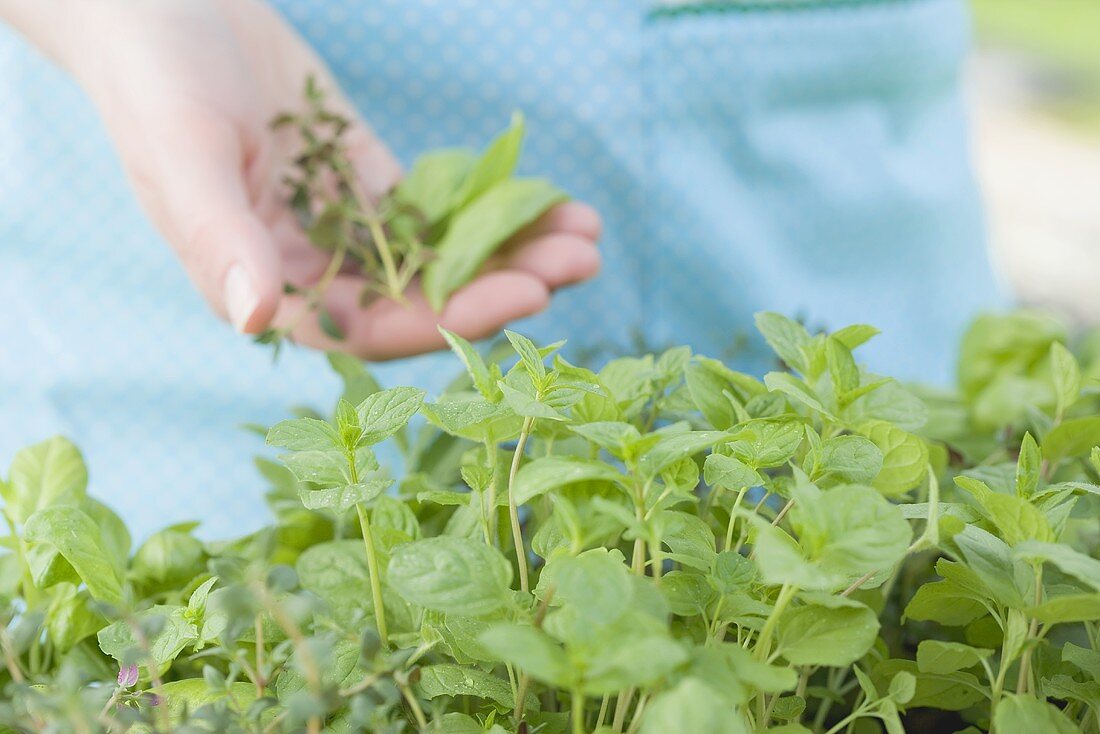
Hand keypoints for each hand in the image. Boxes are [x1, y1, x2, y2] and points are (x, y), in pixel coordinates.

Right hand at [26, 0, 600, 358]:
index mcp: (263, 284)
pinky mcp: (369, 181)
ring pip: (440, 258)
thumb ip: (219, 237)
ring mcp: (345, 226)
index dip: (447, 322)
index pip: (369, 327)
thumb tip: (256, 318)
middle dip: (502, 287)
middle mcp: (311, 268)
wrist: (159, 2)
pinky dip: (492, 208)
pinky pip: (439, 207)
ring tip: (586, 236)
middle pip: (421, 300)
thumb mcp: (181, 152)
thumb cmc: (153, 76)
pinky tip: (552, 200)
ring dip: (511, 252)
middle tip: (579, 264)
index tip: (523, 297)